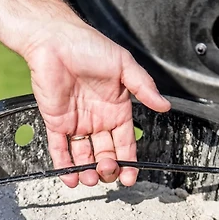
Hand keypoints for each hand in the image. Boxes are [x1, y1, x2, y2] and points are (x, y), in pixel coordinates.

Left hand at [23, 18, 170, 187]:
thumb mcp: (124, 65)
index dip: (128, 160)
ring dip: (87, 171)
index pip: (125, 141)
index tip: (130, 176)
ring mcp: (76, 122)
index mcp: (117, 108)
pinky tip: (70, 177)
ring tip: (91, 179)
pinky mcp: (55, 121)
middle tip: (108, 173)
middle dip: (108, 168)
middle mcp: (98, 118)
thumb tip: (164, 105)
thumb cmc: (88, 47)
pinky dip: (64, 165)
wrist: (55, 40)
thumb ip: (144, 87)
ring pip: (84, 155)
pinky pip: (60, 148)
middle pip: (105, 152)